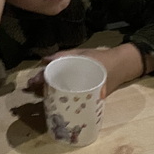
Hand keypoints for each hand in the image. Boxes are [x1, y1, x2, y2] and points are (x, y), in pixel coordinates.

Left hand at [27, 45, 148, 96]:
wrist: (122, 67)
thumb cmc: (102, 59)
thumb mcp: (83, 53)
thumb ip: (64, 56)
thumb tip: (44, 59)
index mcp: (79, 81)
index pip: (56, 84)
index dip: (42, 82)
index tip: (31, 82)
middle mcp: (80, 92)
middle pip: (56, 93)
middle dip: (42, 91)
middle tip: (30, 87)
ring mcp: (83, 97)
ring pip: (61, 98)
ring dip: (48, 94)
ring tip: (36, 89)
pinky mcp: (85, 99)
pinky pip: (69, 98)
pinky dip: (58, 95)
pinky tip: (50, 92)